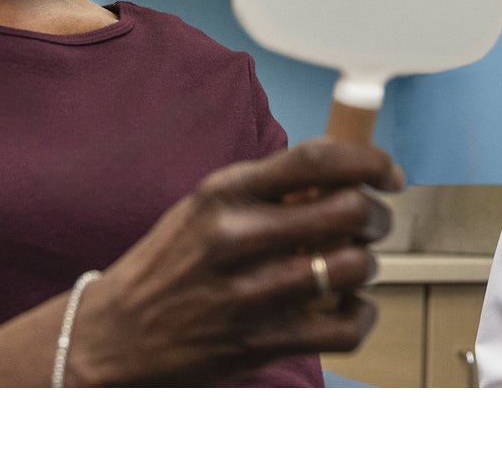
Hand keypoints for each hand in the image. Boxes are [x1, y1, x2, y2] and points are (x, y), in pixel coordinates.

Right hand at [63, 137, 403, 385]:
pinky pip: (342, 327)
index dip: (368, 160)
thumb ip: (265, 189)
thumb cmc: (166, 265)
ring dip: (367, 265)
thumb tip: (338, 176)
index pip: (316, 158)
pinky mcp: (259, 342)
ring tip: (355, 265)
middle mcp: (238, 236)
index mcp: (226, 192)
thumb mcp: (205, 206)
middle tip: (374, 221)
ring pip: (350, 266)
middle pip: (347, 209)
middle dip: (376, 215)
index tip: (388, 172)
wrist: (113, 336)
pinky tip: (349, 307)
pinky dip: (360, 316)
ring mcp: (249, 292)